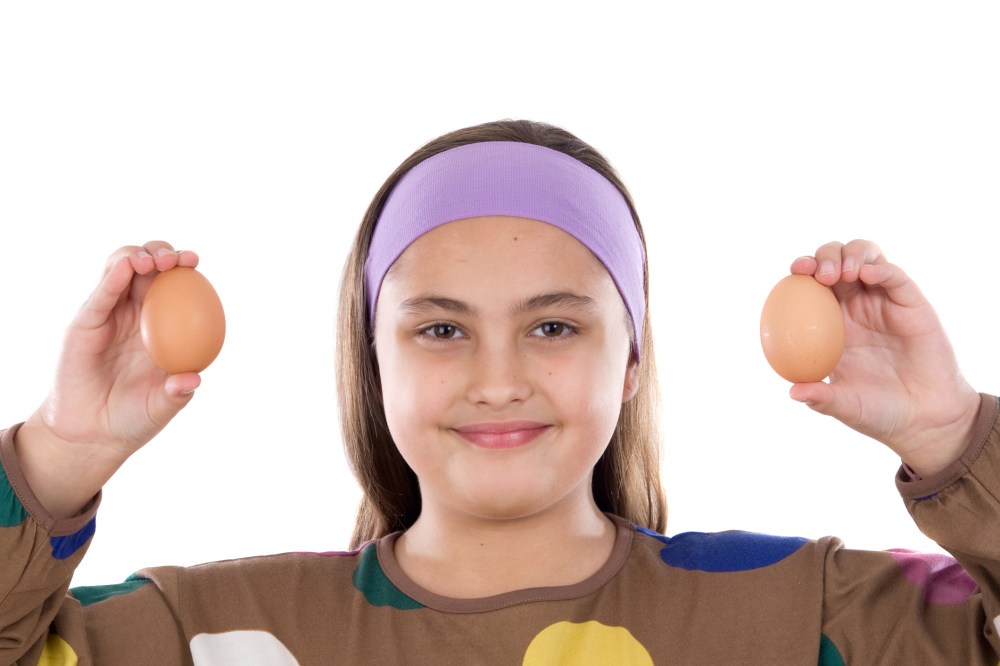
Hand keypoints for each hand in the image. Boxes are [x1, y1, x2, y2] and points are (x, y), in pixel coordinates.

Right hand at [15, 241, 201, 516]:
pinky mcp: (85, 322)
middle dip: (163, 252)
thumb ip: (178, 393)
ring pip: (121, 270)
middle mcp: (136, 313)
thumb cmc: (134, 417)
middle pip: (148, 268)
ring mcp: (109, 315)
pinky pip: (101, 295)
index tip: (195, 261)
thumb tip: (195, 378)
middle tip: (175, 260)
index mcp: (163, 326)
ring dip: (137, 256)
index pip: (175, 286)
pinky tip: (125, 268)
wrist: (93, 433)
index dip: (184, 267)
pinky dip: (113, 277)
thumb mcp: (162, 407)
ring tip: (151, 262)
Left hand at [787, 239, 980, 476]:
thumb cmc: (879, 411)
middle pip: (836, 260)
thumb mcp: (845, 406)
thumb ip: (821, 398)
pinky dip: (881, 268)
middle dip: (824, 256)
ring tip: (842, 274)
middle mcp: (856, 305)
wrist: (924, 419)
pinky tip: (868, 273)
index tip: (794, 272)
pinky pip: (895, 276)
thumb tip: (792, 392)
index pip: (810, 285)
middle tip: (819, 274)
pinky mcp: (911, 303)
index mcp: (831, 323)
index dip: (802, 271)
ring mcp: (884, 301)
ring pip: (866, 256)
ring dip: (850, 254)